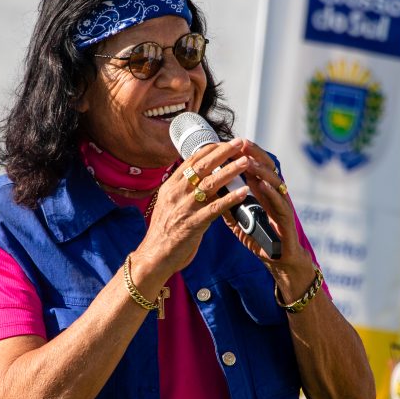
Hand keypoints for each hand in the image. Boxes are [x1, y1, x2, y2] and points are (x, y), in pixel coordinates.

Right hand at [133, 138, 250, 276]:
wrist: (154, 256)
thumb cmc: (164, 232)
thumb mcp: (169, 204)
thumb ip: (183, 190)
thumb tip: (200, 177)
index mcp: (171, 187)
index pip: (192, 161)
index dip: (210, 149)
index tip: (225, 142)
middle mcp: (176, 193)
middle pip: (203, 167)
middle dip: (223, 153)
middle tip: (239, 143)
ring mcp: (184, 208)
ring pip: (210, 184)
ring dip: (230, 171)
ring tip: (246, 162)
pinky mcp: (193, 224)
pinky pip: (215, 208)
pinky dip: (230, 199)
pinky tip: (243, 193)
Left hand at [226, 140, 311, 266]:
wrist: (278, 258)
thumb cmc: (260, 236)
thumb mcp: (239, 219)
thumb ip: (228, 205)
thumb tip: (210, 192)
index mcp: (263, 192)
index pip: (255, 166)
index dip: (245, 154)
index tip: (230, 142)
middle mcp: (274, 194)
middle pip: (267, 168)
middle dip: (255, 154)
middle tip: (242, 143)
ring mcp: (282, 205)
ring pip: (274, 182)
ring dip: (261, 171)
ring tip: (249, 161)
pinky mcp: (286, 219)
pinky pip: (279, 203)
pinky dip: (270, 193)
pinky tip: (262, 184)